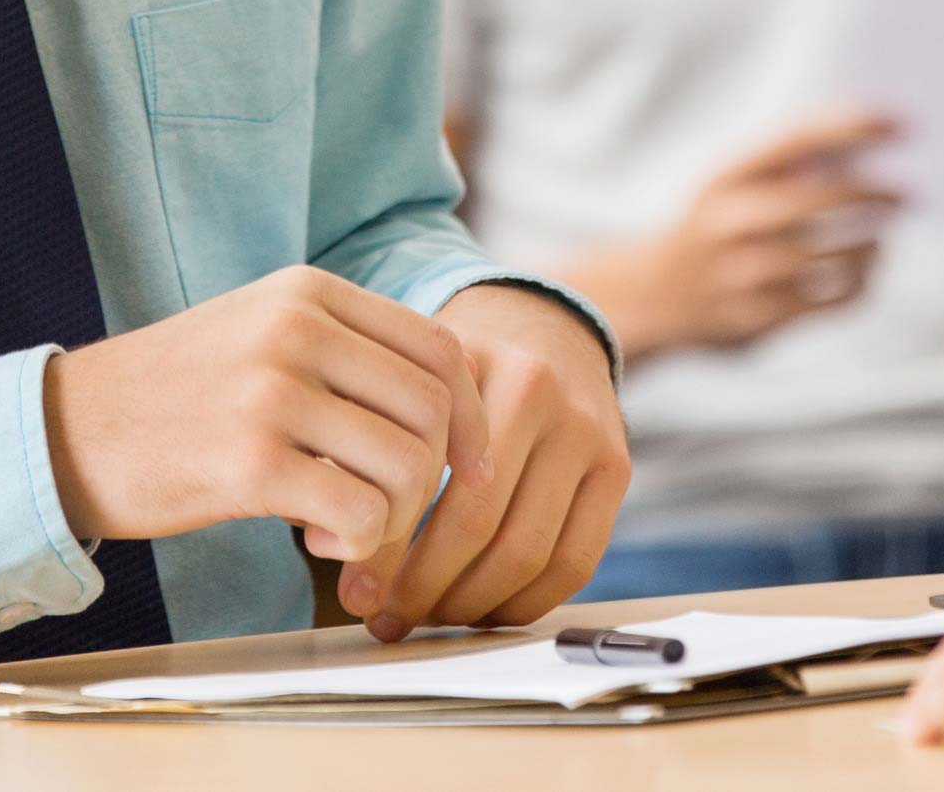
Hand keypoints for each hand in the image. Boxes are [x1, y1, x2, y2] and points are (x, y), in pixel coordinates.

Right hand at [44, 265, 488, 570]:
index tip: (468, 468)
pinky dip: (360, 542)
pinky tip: (320, 540)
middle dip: (434, 477)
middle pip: (434, 409)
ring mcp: (273, 391)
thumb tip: (452, 410)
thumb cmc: (175, 396)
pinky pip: (360, 512)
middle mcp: (297, 329)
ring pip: (407, 464)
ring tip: (348, 525)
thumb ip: (347, 353)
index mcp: (308, 293)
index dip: (471, 417)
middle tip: (391, 509)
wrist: (66, 430)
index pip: (439, 348)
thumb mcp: (263, 336)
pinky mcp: (250, 461)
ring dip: (395, 517)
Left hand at [350, 284, 628, 639]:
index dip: (389, 552)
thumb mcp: (405, 375)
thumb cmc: (453, 369)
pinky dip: (526, 602)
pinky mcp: (617, 469)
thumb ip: (364, 439)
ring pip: (530, 554)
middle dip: (426, 588)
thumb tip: (326, 535)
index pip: (430, 483)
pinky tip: (483, 610)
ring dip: (473, 605)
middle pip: (482, 526)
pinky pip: (576, 563)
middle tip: (387, 618)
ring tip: (429, 617)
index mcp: (476, 365)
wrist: (541, 326)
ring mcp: (588, 433)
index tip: (356, 593)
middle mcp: (543, 394)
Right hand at [553, 110, 899, 358]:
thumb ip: (791, 159)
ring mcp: (744, 274)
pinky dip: (862, 282)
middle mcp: (732, 221)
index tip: (905, 125)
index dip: (857, 127)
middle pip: (825, 198)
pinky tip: (866, 270)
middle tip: (907, 194)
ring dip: (873, 242)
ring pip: (836, 255)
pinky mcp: (758, 320)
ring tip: (882, 236)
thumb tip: (867, 136)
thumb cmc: (711, 225)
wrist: (649, 296)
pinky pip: (832, 300)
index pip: (801, 138)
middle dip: (878, 192)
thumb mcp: (731, 181)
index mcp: (726, 175)